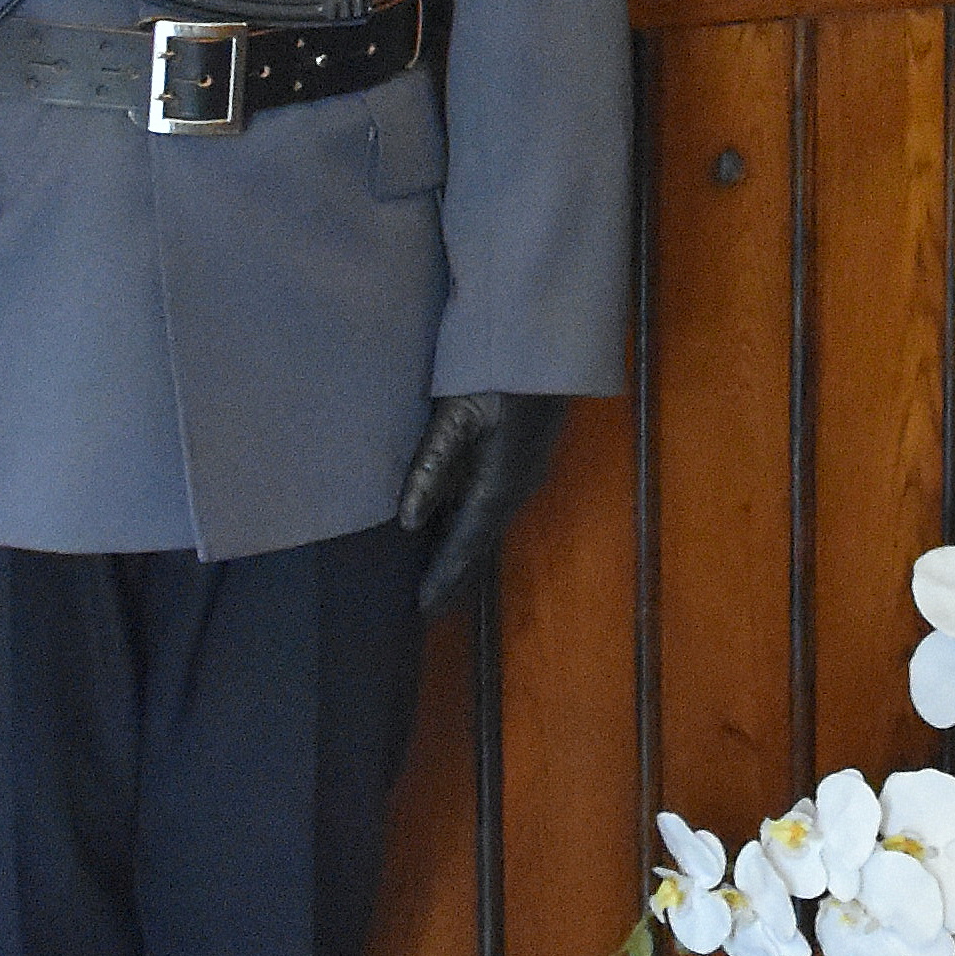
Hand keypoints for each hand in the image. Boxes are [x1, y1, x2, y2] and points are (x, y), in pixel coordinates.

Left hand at [398, 391, 566, 616]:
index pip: (465, 543)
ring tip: (442, 583)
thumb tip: (408, 520)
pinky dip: (473, 528)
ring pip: (487, 525)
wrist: (546, 343)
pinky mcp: (524, 459)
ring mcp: (524, 474)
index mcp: (499, 483)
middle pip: (480, 542)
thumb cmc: (495, 370)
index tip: (423, 609)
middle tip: (432, 612)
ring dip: (465, 554)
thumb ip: (430, 465)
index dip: (444, 577)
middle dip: (456, 576)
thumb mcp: (455, 413)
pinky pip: (493, 506)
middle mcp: (516, 488)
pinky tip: (458, 531)